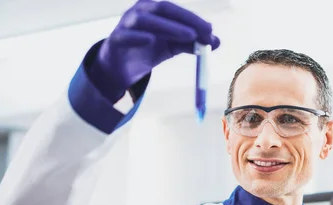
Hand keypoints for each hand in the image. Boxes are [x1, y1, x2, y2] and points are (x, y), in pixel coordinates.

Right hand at [88, 0, 220, 102]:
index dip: (193, 19)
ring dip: (168, 26)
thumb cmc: (148, 50)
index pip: (175, 11)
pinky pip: (126, 35)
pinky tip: (151, 40)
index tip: (210, 30)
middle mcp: (140, 12)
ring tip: (187, 36)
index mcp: (154, 11)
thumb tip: (216, 42)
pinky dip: (138, 36)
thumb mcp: (173, 46)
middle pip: (162, 9)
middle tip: (202, 32)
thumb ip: (192, 43)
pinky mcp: (116, 40)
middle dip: (184, 19)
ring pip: (145, 20)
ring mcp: (126, 24)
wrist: (121, 67)